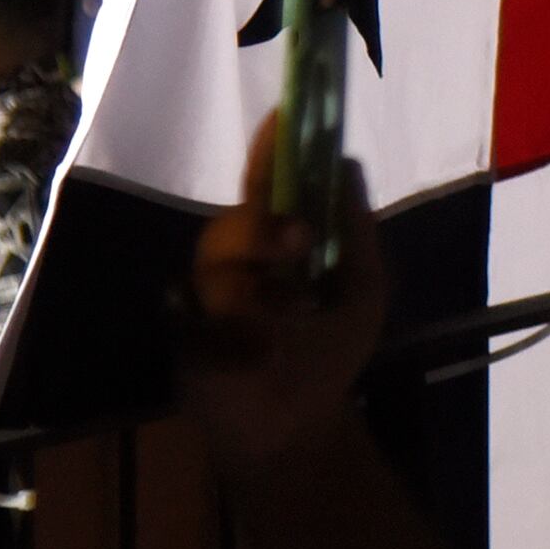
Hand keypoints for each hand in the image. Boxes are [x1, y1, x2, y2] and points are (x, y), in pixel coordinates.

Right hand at [181, 109, 387, 473]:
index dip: (269, 153)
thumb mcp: (363, 292)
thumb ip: (359, 235)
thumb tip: (350, 166)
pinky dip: (229, 340)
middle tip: (301, 238)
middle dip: (262, 227)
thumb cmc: (329, 353)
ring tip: (295, 313)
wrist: (300, 429)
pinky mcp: (186, 346)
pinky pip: (194, 328)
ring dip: (256, 291)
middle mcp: (233, 265)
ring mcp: (205, 305)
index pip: (265, 187)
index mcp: (273, 244)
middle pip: (229, 226)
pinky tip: (257, 354)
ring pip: (213, 274)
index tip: (282, 119)